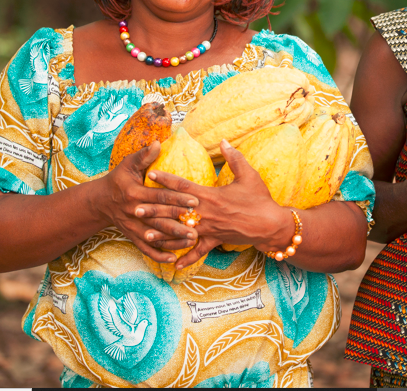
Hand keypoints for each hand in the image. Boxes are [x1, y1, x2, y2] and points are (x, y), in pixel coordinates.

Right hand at [98, 142, 200, 262]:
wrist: (100, 201)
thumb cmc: (119, 179)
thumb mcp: (127, 164)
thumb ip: (144, 155)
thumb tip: (158, 143)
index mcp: (134, 193)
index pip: (159, 197)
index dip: (177, 198)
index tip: (195, 200)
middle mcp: (133, 212)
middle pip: (159, 218)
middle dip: (178, 222)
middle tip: (198, 224)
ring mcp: (132, 227)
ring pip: (154, 237)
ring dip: (172, 240)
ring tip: (191, 241)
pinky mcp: (132, 237)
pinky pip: (146, 249)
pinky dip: (158, 255)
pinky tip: (173, 259)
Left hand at [146, 140, 292, 269]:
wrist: (270, 225)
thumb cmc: (260, 199)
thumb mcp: (249, 175)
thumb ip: (235, 158)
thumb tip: (224, 141)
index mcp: (211, 196)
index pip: (183, 186)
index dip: (166, 179)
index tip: (150, 174)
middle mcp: (206, 213)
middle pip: (175, 210)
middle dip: (155, 208)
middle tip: (135, 207)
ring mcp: (209, 229)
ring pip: (181, 232)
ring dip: (163, 234)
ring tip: (145, 234)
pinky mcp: (215, 241)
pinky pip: (198, 251)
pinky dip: (186, 258)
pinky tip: (173, 265)